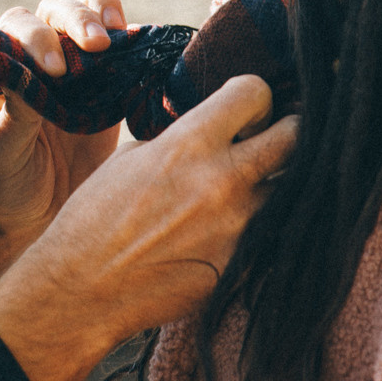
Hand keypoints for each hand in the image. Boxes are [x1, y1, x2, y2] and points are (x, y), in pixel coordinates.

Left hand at [0, 0, 128, 285]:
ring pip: (90, 13)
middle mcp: (42, 57)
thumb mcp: (4, 155)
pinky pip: (127, 50)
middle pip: (56, 8)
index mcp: (8, 68)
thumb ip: (15, 118)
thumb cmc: (7, 181)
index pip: (18, 27)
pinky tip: (148, 48)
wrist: (38, 213)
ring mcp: (80, 68)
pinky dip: (139, 42)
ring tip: (119, 31)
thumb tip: (27, 77)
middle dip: (77, 16)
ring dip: (105, 11)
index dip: (37, 37)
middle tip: (98, 43)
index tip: (55, 70)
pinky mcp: (113, 85)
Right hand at [0, 75, 297, 380]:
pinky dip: (265, 226)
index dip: (254, 96)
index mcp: (188, 144)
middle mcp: (222, 181)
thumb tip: (213, 128)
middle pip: (296, 136)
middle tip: (274, 140)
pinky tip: (238, 228)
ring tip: (259, 186)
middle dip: (289, 131)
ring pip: (295, 189)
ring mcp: (238, 227)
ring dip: (282, 183)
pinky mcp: (242, 266)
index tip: (248, 109)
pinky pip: (273, 235)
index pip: (254, 92)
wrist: (84, 288)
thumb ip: (179, 138)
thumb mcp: (133, 157)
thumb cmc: (96, 218)